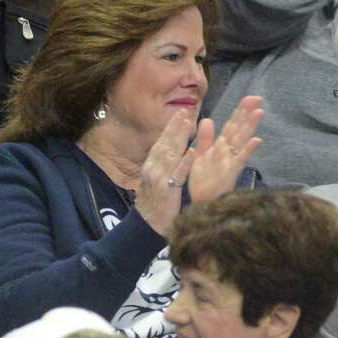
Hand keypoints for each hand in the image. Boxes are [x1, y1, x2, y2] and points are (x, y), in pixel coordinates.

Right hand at [135, 108, 197, 234]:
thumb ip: (162, 166)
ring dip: (180, 137)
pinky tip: (193, 152)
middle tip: (186, 111)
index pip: (161, 142)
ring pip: (171, 154)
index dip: (171, 127)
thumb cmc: (153, 205)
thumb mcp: (153, 181)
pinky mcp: (167, 190)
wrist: (144, 227)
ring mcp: (159, 178)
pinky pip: (178, 174)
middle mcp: (153, 168)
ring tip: (189, 123)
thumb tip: (170, 151)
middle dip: (176, 126)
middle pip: (166, 144)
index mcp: (150, 165)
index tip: (180, 113)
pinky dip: (185, 162)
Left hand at [187, 95, 262, 202]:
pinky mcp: (231, 172)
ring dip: (250, 126)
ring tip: (259, 112)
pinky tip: (257, 140)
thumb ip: (204, 138)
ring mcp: (231, 161)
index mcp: (220, 146)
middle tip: (258, 98)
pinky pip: (240, 159)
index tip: (249, 98)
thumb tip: (207, 118)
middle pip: (239, 129)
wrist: (200, 203)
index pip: (231, 125)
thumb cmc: (202, 181)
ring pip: (241, 140)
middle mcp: (228, 151)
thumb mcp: (200, 155)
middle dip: (247, 113)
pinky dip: (248, 149)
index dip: (239, 111)